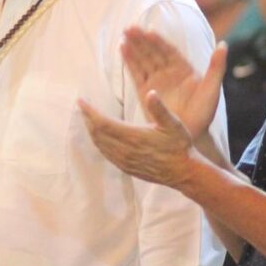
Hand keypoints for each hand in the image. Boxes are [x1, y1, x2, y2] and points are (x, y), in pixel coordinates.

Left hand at [79, 90, 199, 188]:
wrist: (184, 172)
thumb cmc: (180, 145)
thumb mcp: (173, 124)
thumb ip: (159, 108)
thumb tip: (151, 93)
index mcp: (133, 136)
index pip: (103, 123)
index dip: (90, 112)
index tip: (81, 101)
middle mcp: (125, 150)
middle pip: (97, 134)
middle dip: (88, 119)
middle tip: (83, 107)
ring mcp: (124, 161)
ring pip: (100, 145)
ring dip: (92, 132)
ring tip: (88, 120)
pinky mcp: (127, 168)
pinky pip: (106, 154)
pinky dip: (99, 144)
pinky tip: (99, 138)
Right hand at [121, 27, 225, 138]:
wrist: (189, 136)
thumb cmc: (203, 114)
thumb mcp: (212, 89)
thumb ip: (216, 66)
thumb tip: (223, 44)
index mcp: (184, 70)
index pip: (169, 51)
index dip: (159, 42)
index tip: (149, 32)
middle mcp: (169, 73)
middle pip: (153, 53)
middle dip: (142, 40)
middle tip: (130, 28)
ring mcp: (156, 82)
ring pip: (143, 61)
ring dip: (134, 47)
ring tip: (124, 34)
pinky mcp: (145, 92)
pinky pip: (136, 74)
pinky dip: (130, 62)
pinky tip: (123, 49)